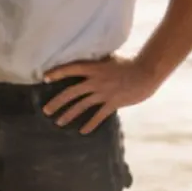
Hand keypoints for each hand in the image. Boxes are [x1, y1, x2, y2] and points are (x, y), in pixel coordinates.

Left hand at [41, 55, 162, 133]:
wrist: (146, 72)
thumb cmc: (130, 63)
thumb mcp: (110, 59)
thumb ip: (98, 63)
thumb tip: (90, 61)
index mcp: (94, 68)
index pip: (71, 69)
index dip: (57, 73)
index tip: (45, 78)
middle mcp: (95, 81)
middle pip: (71, 92)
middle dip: (57, 102)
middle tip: (46, 110)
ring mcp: (103, 93)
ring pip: (81, 106)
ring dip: (69, 115)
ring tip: (58, 122)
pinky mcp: (112, 103)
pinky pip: (98, 116)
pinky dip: (90, 124)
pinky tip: (82, 131)